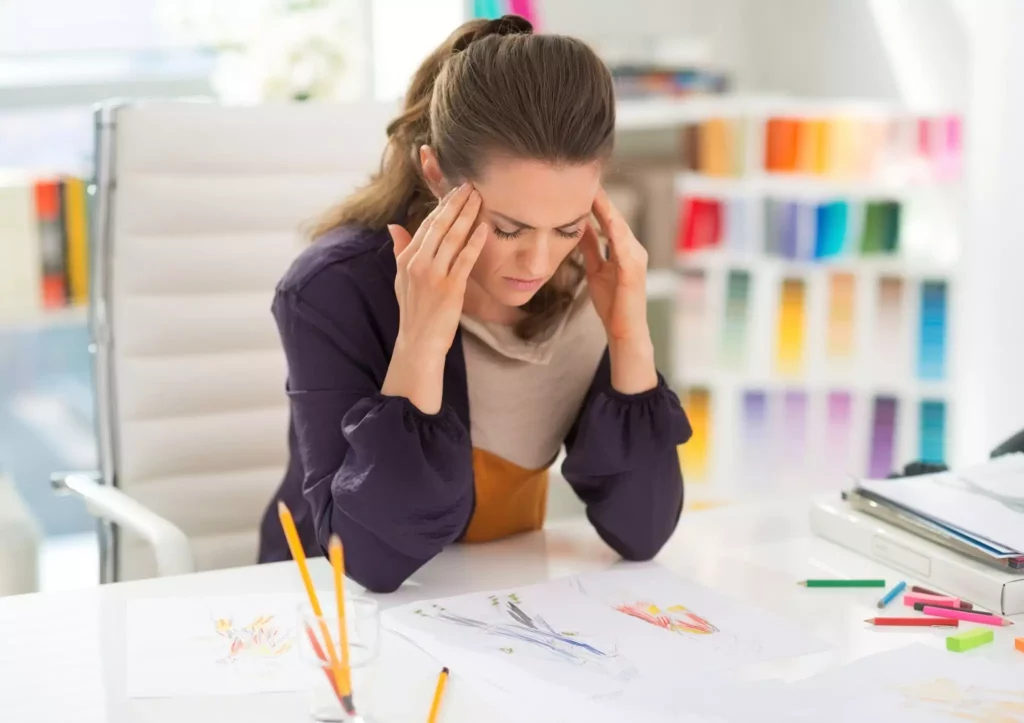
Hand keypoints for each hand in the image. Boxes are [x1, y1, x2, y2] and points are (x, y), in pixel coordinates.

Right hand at [382, 183, 487, 412]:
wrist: (419, 342)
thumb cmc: (414, 311)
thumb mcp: (401, 279)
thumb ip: (400, 250)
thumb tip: (394, 226)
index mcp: (407, 259)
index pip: (427, 225)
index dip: (442, 205)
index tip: (455, 190)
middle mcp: (418, 264)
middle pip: (440, 226)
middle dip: (456, 203)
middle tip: (471, 185)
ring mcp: (434, 275)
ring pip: (452, 238)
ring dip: (467, 215)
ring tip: (480, 198)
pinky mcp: (450, 288)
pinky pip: (464, 259)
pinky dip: (475, 242)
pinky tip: (485, 227)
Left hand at [580, 187, 657, 393]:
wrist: (623, 330)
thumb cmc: (611, 303)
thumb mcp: (595, 269)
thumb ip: (590, 248)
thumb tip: (578, 227)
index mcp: (623, 249)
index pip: (608, 220)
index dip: (596, 203)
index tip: (580, 184)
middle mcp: (633, 249)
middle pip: (615, 218)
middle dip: (602, 199)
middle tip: (587, 178)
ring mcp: (636, 258)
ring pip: (620, 227)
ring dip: (607, 209)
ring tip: (594, 191)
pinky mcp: (633, 270)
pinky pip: (623, 246)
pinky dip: (614, 231)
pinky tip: (606, 218)